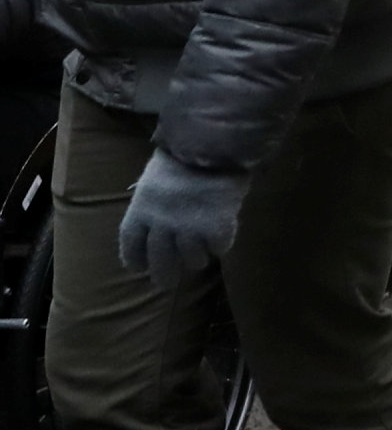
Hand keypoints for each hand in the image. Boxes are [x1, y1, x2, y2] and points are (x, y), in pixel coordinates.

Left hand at [118, 150, 248, 290]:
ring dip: (196, 259)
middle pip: (159, 262)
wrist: (213, 146)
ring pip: (192, 260)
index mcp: (141, 211)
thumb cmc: (181, 156)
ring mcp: (189, 229)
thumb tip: (156, 222)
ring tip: (202, 255)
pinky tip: (222, 238)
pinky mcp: (216, 229)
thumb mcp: (154, 179)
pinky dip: (221, 245)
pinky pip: (219, 248)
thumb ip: (153, 204)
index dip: (134, 259)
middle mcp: (161, 226)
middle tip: (168, 283)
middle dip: (163, 275)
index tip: (139, 268)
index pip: (131, 245)